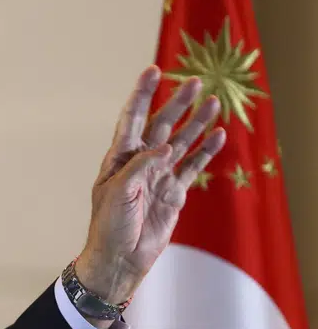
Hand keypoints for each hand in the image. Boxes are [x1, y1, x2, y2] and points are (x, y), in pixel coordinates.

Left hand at [74, 65, 225, 312]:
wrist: (120, 257)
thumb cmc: (109, 224)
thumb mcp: (117, 192)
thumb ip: (141, 167)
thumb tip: (167, 147)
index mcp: (119, 157)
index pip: (131, 118)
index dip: (141, 94)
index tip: (153, 71)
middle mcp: (140, 161)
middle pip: (161, 125)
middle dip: (176, 104)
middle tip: (194, 82)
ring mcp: (159, 175)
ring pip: (181, 142)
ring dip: (195, 123)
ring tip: (212, 102)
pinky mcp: (175, 192)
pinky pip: (193, 166)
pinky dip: (205, 151)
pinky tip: (218, 134)